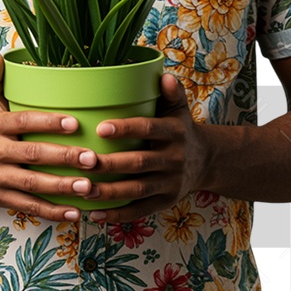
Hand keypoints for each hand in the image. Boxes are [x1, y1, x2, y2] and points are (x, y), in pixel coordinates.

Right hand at [0, 53, 100, 222]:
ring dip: (62, 187)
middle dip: (63, 158)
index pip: (23, 122)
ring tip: (89, 186)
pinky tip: (75, 212)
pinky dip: (52, 212)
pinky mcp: (0, 198)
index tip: (74, 122)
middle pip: (32, 155)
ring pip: (33, 185)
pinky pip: (28, 207)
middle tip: (92, 158)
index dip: (48, 122)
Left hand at [80, 72, 207, 223]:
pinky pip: (139, 210)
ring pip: (137, 190)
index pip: (148, 129)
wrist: (207, 161)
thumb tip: (164, 75)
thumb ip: (172, 92)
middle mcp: (174, 158)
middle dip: (110, 164)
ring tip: (82, 190)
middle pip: (139, 163)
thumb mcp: (179, 109)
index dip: (126, 129)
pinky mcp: (165, 202)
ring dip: (109, 192)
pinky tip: (94, 214)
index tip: (100, 128)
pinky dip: (117, 215)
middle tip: (83, 162)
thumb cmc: (180, 129)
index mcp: (175, 132)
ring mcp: (170, 182)